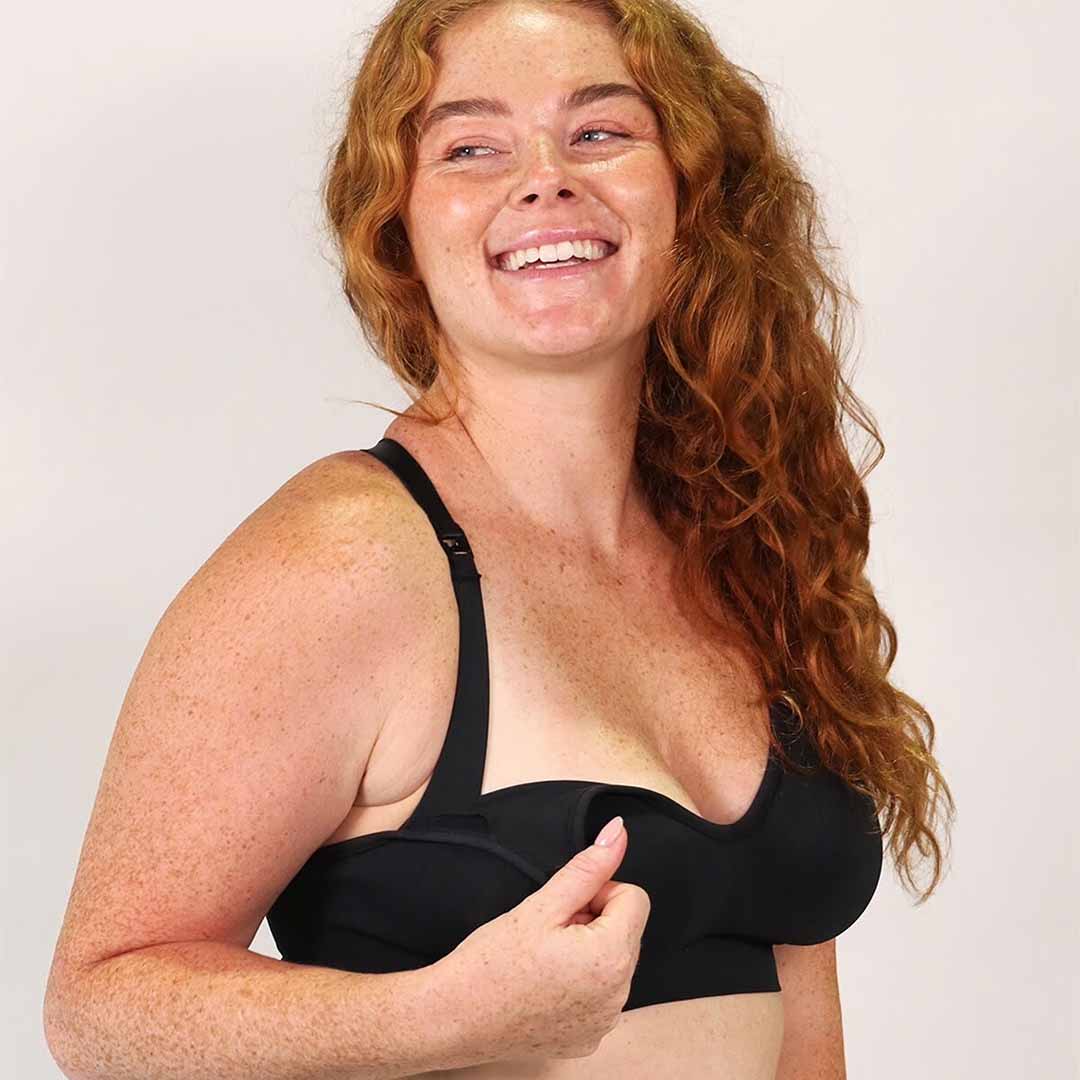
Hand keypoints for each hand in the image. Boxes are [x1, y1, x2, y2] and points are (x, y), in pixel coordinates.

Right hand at [433, 815, 650, 1063]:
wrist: (453, 1019)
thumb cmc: (490, 964)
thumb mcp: (541, 905)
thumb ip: (587, 867)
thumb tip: (618, 833)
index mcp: (611, 958)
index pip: (634, 898)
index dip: (598, 893)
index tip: (565, 906)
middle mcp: (617, 997)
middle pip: (625, 931)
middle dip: (592, 922)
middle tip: (548, 933)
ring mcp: (603, 1023)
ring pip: (611, 963)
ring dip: (585, 953)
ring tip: (542, 959)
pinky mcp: (587, 1040)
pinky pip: (598, 997)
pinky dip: (578, 986)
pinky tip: (542, 985)